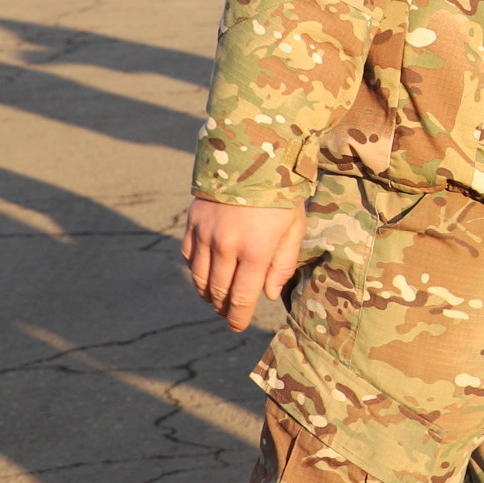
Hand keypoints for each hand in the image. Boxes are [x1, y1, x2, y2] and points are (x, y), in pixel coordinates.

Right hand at [182, 196, 306, 331]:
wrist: (251, 155)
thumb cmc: (281, 194)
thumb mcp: (294, 227)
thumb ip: (282, 264)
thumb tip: (267, 294)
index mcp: (255, 251)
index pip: (242, 298)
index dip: (239, 317)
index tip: (237, 327)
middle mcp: (226, 247)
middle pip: (218, 292)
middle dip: (223, 309)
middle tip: (229, 317)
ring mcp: (205, 236)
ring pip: (199, 278)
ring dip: (207, 294)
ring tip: (216, 300)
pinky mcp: (193, 224)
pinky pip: (188, 256)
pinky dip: (195, 270)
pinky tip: (205, 274)